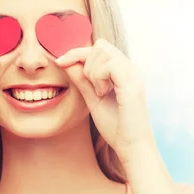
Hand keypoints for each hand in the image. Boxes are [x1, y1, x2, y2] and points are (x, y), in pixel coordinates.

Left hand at [55, 39, 155, 164]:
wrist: (132, 148)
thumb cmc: (116, 128)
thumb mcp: (93, 99)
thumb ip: (81, 81)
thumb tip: (65, 62)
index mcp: (124, 72)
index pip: (100, 47)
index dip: (77, 52)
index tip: (60, 62)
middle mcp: (131, 69)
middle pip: (101, 45)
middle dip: (84, 60)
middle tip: (89, 85)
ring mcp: (133, 75)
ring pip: (103, 51)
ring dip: (92, 71)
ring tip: (99, 92)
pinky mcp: (132, 84)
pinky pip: (109, 65)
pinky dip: (99, 77)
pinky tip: (103, 93)